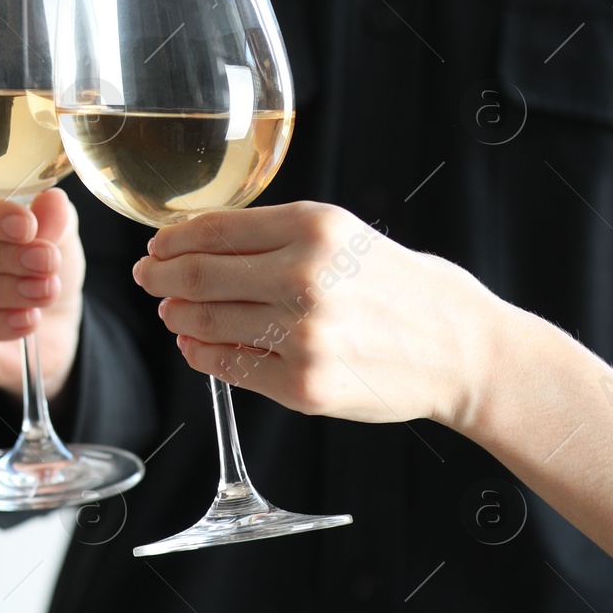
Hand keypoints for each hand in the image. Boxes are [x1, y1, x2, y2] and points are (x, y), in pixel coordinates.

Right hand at [0, 188, 84, 396]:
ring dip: (5, 290)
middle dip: (4, 255)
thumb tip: (53, 203)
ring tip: (45, 291)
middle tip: (45, 261)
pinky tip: (26, 319)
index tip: (27, 226)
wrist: (51, 328)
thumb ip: (53, 219)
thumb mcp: (56, 237)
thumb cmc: (39, 267)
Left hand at [134, 201, 494, 426]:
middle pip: (197, 276)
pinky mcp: (302, 385)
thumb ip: (277, 237)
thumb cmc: (404, 289)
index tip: (157, 246)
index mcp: (315, 228)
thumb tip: (197, 244)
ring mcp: (301, 335)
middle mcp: (304, 277)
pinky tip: (195, 347)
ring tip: (174, 313)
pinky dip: (201, 355)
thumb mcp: (347, 237)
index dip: (173, 240)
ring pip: (205, 323)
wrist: (464, 351)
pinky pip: (228, 367)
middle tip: (148, 277)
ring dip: (178, 317)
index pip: (214, 229)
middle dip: (161, 277)